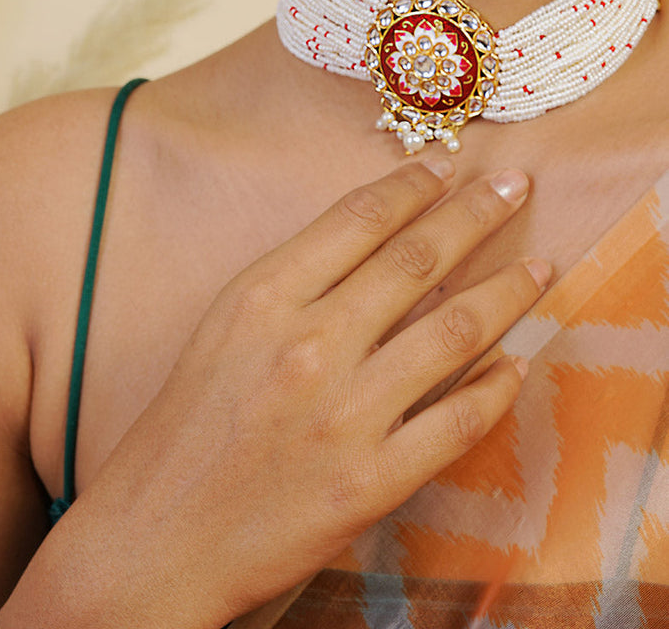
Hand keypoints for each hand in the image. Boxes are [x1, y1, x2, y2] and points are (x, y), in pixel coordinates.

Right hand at [0, 161, 547, 628]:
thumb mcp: (227, 326)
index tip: (450, 165)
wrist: (157, 533)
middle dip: (478, 213)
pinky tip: (514, 366)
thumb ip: (298, 281)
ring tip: (541, 268)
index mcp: (264, 298)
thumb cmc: (189, 423)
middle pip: (417, 260)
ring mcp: (345, 415)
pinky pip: (457, 422)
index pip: (358, 219)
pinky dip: (495, 389)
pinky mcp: (370, 482)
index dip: (413, 185)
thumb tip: (380, 241)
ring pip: (453, 332)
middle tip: (518, 186)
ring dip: (507, 292)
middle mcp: (309, 345)